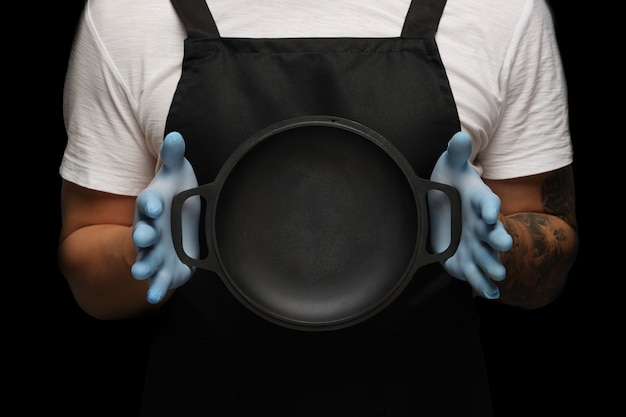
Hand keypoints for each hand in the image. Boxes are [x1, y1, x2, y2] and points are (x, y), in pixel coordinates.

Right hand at [131, 132, 199, 303]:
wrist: (176, 225)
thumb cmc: (175, 198)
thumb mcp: (175, 175)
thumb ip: (173, 157)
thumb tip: (175, 135)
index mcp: (152, 207)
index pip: (149, 204)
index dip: (151, 203)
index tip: (155, 202)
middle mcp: (149, 230)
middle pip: (143, 233)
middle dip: (143, 235)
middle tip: (144, 237)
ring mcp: (154, 251)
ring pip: (146, 259)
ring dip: (143, 265)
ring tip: (140, 272)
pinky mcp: (164, 269)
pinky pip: (159, 281)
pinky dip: (156, 289)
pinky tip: (155, 298)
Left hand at [428, 131, 512, 298]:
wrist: (443, 204)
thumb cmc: (450, 183)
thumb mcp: (451, 165)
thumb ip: (456, 153)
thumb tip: (459, 136)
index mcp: (480, 201)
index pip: (487, 203)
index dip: (489, 207)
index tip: (490, 213)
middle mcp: (483, 225)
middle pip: (493, 232)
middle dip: (498, 238)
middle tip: (504, 244)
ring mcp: (476, 244)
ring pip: (487, 256)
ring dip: (492, 264)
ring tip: (498, 275)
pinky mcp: (465, 260)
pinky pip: (474, 273)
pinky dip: (482, 284)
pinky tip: (491, 294)